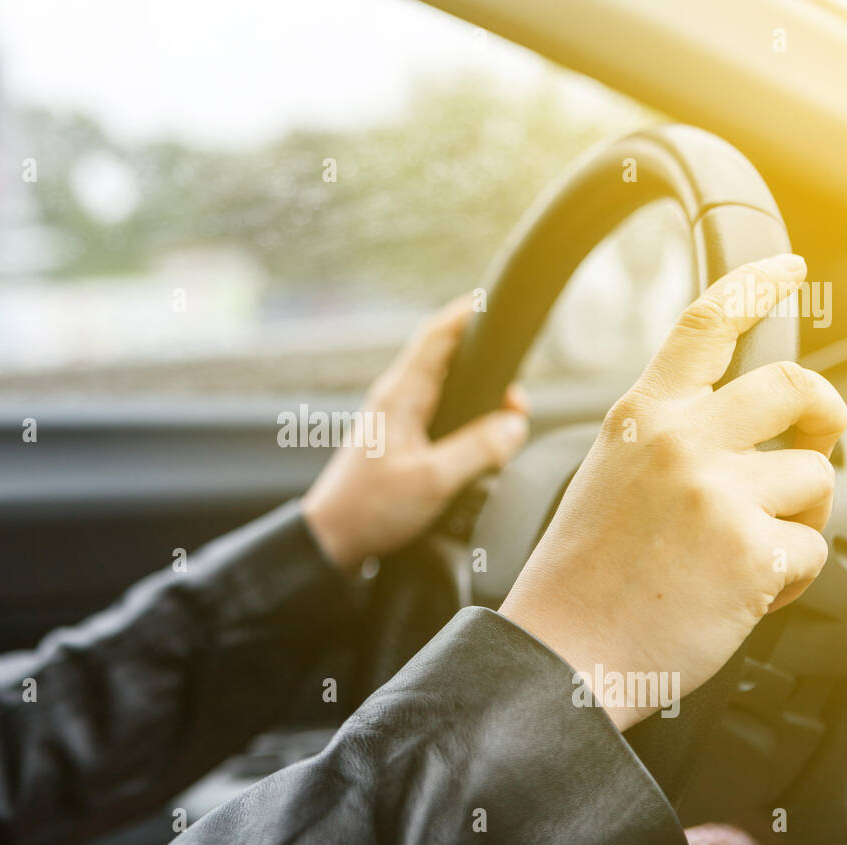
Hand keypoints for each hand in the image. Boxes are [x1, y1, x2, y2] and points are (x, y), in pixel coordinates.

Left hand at [303, 298, 530, 572]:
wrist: (330, 539)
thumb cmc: (371, 509)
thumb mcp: (434, 480)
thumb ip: (479, 449)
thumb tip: (515, 424)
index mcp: (401, 394)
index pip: (437, 335)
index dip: (468, 313)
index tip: (497, 302)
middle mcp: (396, 397)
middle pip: (448, 359)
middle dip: (488, 368)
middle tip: (517, 398)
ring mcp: (395, 418)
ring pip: (447, 390)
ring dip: (479, 400)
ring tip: (505, 423)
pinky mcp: (398, 440)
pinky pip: (440, 416)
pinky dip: (465, 421)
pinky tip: (479, 445)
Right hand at [500, 253, 846, 731]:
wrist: (562, 649)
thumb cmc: (582, 576)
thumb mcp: (608, 476)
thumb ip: (668, 440)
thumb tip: (750, 438)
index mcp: (641, 417)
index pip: (704, 325)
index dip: (754, 285)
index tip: (784, 270)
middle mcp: (682, 441)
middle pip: (795, 387)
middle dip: (823, 414)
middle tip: (818, 440)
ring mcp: (719, 492)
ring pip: (815, 478)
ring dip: (798, 516)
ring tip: (749, 550)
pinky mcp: (753, 549)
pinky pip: (813, 546)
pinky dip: (790, 575)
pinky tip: (743, 591)